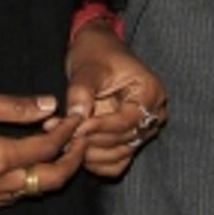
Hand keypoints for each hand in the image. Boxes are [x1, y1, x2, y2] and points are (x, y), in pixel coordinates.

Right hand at [0, 89, 84, 210]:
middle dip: (71, 160)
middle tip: (78, 139)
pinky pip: (8, 197)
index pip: (48, 148)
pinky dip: (23, 181)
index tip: (76, 116)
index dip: (68, 132)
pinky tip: (18, 160)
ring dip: (47, 171)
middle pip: (50, 181)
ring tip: (49, 144)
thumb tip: (49, 104)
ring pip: (30, 192)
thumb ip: (12, 106)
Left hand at [65, 21, 167, 178]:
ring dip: (89, 152)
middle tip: (60, 134)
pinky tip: (75, 149)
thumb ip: (81, 91)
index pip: (127, 121)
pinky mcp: (129, 140)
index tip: (75, 127)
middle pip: (124, 141)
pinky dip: (96, 161)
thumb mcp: (87, 67)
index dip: (100, 127)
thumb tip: (77, 116)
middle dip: (91, 140)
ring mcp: (143, 130)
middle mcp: (153, 114)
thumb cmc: (96, 53)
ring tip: (62, 138)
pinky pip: (116, 163)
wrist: (98, 51)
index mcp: (150, 92)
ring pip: (119, 155)